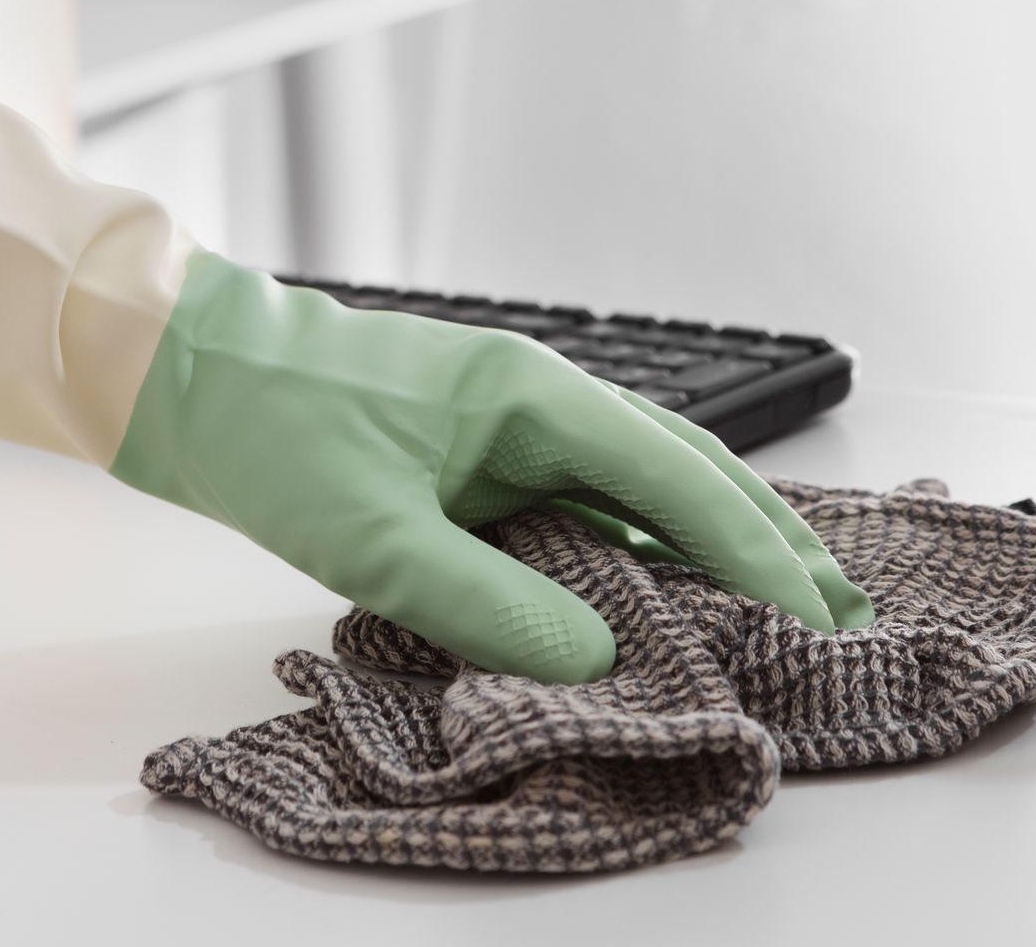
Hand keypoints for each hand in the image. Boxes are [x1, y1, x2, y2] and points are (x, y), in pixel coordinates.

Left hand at [110, 251, 873, 681]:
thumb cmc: (274, 431)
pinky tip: (677, 576)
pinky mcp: (492, 451)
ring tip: (790, 591)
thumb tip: (596, 665)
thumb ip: (487, 602)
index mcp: (536, 397)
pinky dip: (655, 538)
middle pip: (690, 468)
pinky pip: (598, 497)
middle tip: (842, 600)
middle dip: (769, 535)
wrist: (193, 370)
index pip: (676, 479)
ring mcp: (523, 422)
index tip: (809, 613)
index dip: (750, 550)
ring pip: (652, 480)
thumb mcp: (370, 534)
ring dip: (722, 535)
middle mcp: (548, 400)